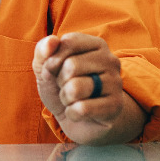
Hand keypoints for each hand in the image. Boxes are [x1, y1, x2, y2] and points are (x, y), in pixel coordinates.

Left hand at [31, 32, 146, 144]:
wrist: (80, 121)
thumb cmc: (63, 87)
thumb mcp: (46, 67)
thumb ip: (43, 50)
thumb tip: (52, 40)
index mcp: (96, 44)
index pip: (68, 42)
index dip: (52, 60)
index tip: (55, 70)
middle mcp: (111, 60)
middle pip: (71, 66)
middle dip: (60, 81)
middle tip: (68, 87)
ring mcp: (116, 83)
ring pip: (75, 88)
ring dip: (65, 98)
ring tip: (73, 99)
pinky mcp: (115, 106)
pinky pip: (82, 109)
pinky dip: (72, 113)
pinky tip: (80, 113)